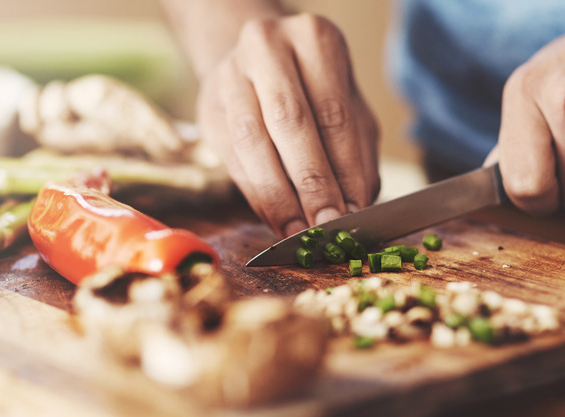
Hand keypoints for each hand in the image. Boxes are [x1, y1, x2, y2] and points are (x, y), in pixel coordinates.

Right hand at [196, 14, 379, 236]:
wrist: (256, 64)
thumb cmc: (314, 90)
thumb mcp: (348, 108)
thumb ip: (356, 154)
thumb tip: (355, 207)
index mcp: (313, 39)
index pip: (333, 113)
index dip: (344, 168)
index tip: (354, 211)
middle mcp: (267, 48)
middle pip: (290, 122)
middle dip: (311, 182)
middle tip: (327, 224)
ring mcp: (230, 76)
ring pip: (252, 141)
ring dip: (278, 195)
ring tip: (299, 230)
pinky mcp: (208, 108)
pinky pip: (231, 158)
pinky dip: (256, 195)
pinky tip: (276, 219)